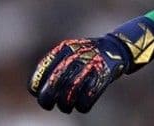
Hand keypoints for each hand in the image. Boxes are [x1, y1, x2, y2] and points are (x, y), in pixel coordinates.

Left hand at [28, 17, 153, 113]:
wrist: (117, 48)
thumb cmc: (88, 55)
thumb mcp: (70, 52)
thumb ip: (54, 66)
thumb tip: (36, 90)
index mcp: (65, 48)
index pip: (43, 69)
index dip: (37, 85)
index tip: (37, 93)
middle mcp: (76, 55)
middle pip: (54, 84)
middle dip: (47, 99)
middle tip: (48, 105)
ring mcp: (90, 65)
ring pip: (69, 94)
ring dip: (65, 105)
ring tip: (66, 106)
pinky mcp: (102, 76)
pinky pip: (87, 98)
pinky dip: (83, 106)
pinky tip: (82, 106)